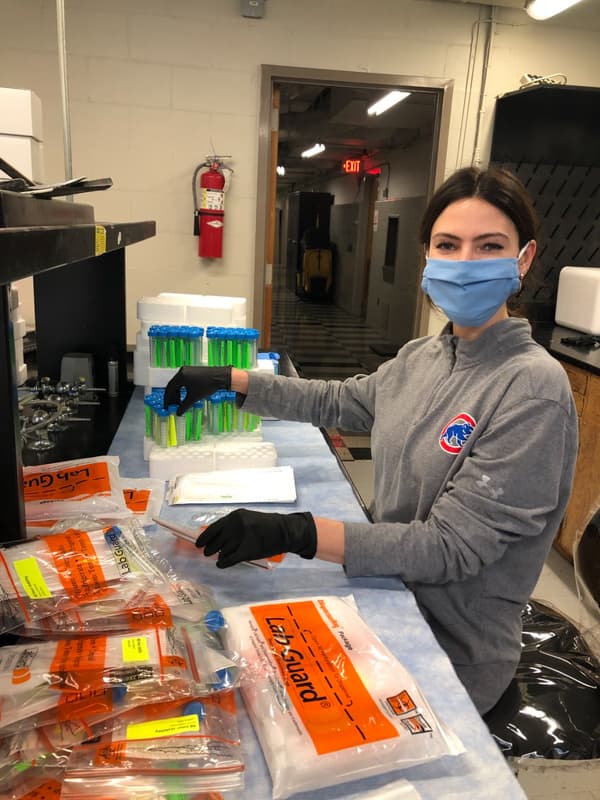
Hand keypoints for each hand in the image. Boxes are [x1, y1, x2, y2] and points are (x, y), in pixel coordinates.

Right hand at [163, 366, 231, 414]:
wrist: (221, 377)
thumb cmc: (207, 386)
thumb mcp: (194, 398)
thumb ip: (184, 406)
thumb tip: (178, 413)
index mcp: (180, 376)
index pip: (169, 388)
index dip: (167, 399)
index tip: (167, 407)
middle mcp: (182, 371)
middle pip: (173, 385)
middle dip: (172, 397)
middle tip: (173, 406)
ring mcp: (187, 370)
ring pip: (179, 383)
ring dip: (178, 393)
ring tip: (180, 403)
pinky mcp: (193, 371)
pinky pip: (184, 381)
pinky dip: (183, 389)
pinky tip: (186, 396)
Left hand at [195, 508, 316, 568]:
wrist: (286, 531)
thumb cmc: (266, 526)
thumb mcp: (247, 519)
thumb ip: (231, 526)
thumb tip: (212, 538)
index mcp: (235, 516)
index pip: (213, 528)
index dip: (203, 538)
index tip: (198, 544)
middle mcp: (236, 526)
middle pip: (215, 542)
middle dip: (210, 549)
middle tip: (207, 553)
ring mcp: (242, 538)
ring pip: (222, 551)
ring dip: (220, 555)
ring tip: (222, 556)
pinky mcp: (248, 551)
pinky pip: (229, 560)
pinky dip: (223, 563)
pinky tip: (221, 563)